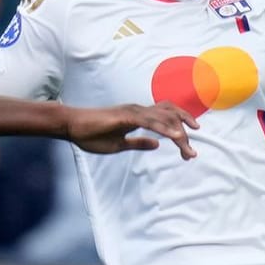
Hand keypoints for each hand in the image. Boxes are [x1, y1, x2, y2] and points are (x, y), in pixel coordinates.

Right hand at [67, 102, 199, 159]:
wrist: (73, 126)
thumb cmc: (92, 134)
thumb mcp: (120, 144)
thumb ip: (139, 143)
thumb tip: (157, 145)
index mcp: (139, 117)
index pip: (166, 119)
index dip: (179, 131)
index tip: (188, 150)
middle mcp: (139, 110)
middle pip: (170, 116)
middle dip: (185, 133)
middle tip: (191, 154)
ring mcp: (133, 111)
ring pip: (164, 118)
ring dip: (178, 133)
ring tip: (188, 148)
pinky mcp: (126, 116)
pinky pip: (150, 121)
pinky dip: (165, 128)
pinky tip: (176, 137)